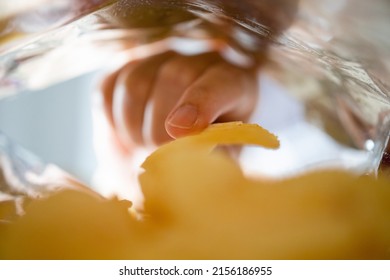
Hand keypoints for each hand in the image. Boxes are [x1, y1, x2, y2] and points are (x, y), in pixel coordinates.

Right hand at [100, 51, 258, 150]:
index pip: (221, 82)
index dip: (200, 103)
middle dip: (159, 128)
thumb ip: (214, 158)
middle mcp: (197, 62)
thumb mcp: (219, 159)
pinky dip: (112, 120)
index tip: (179, 132)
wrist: (172, 147)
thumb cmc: (202, 152)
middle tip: (158, 156)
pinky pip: (108, 89)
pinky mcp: (125, 67)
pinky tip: (128, 133)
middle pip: (172, 79)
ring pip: (135, 83)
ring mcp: (160, 59)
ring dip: (133, 126)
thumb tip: (192, 165)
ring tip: (143, 146)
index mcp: (234, 83)